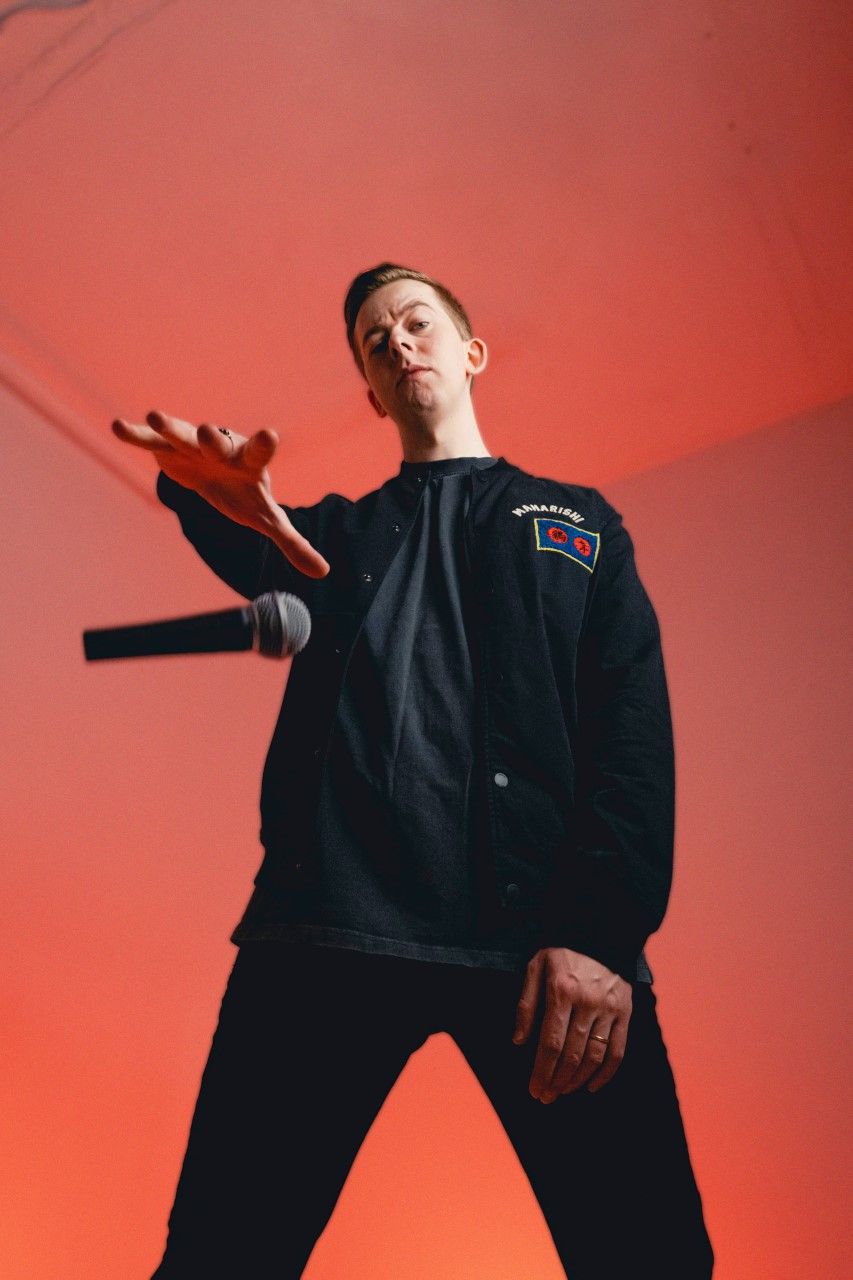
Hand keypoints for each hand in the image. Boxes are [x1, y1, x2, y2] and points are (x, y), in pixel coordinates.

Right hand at [112, 409, 329, 578]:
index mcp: (248, 463)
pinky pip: (150, 441)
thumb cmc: (244, 494)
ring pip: (182, 434)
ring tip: (155, 416)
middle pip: (218, 442)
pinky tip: (118, 427)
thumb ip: (292, 542)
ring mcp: (193, 445)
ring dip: (170, 426)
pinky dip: (136, 435)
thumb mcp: (266, 518)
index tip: (270, 435)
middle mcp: (222, 448)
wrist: (216, 473)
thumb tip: (323, 572)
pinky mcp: (167, 448)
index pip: (259, 453)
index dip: (263, 445)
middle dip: (213, 438)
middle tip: (208, 431)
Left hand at [512, 947, 631, 1100]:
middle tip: (545, 1097)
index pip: (550, 1043)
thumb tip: (519, 1041)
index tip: (534, 1089)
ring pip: (594, 1057)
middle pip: (572, 1055)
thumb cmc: (562, 953)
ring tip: (563, 1091)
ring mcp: (609, 1009)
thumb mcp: (536, 966)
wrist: (600, 934)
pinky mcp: (625, 1012)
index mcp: (562, 992)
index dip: (541, 1071)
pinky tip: (591, 1086)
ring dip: (577, 1080)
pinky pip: (618, 1051)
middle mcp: (587, 1003)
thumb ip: (526, 1003)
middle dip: (556, 1081)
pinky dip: (606, 1074)